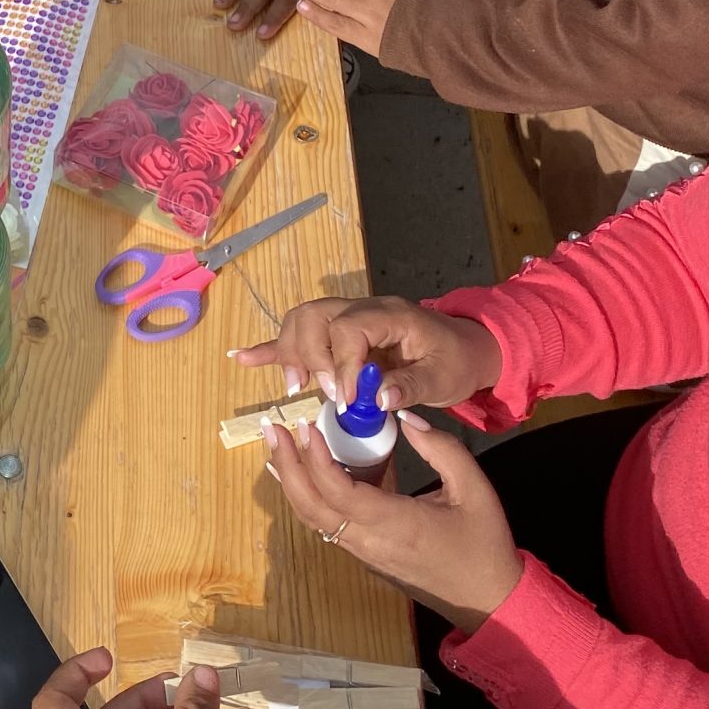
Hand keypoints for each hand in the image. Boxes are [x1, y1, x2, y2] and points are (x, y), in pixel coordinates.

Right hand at [233, 294, 503, 411]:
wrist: (466, 348)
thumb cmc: (457, 362)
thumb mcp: (445, 378)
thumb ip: (412, 386)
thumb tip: (378, 398)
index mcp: (390, 314)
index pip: (349, 328)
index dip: (340, 363)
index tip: (345, 398)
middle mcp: (362, 309)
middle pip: (315, 317)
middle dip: (310, 356)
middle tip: (321, 392)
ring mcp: (347, 318)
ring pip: (301, 321)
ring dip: (291, 353)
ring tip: (296, 387)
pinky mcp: (337, 336)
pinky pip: (298, 335)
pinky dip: (270, 348)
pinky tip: (242, 357)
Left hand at [262, 412, 522, 633]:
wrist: (488, 599)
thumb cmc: (484, 543)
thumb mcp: (474, 489)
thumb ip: (442, 449)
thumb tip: (405, 418)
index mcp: (394, 525)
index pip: (338, 493)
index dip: (316, 460)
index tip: (306, 426)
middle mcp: (369, 542)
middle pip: (310, 507)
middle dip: (286, 467)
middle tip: (272, 429)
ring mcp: (363, 552)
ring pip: (313, 518)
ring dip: (293, 481)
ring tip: (281, 445)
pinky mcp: (365, 555)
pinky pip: (327, 524)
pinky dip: (309, 495)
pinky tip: (305, 471)